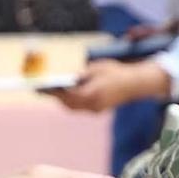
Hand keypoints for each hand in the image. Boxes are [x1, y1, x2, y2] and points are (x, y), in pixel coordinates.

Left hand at [54, 60, 169, 113]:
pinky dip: (73, 102)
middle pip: (69, 105)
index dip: (55, 92)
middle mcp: (93, 104)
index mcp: (92, 93)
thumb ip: (81, 75)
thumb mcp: (95, 67)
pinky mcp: (99, 110)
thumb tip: (68, 80)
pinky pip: (81, 107)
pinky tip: (66, 95)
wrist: (134, 84)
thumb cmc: (115, 72)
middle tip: (44, 90)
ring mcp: (97, 109)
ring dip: (64, 101)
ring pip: (75, 108)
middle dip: (57, 97)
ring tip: (52, 92)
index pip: (68, 95)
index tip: (44, 88)